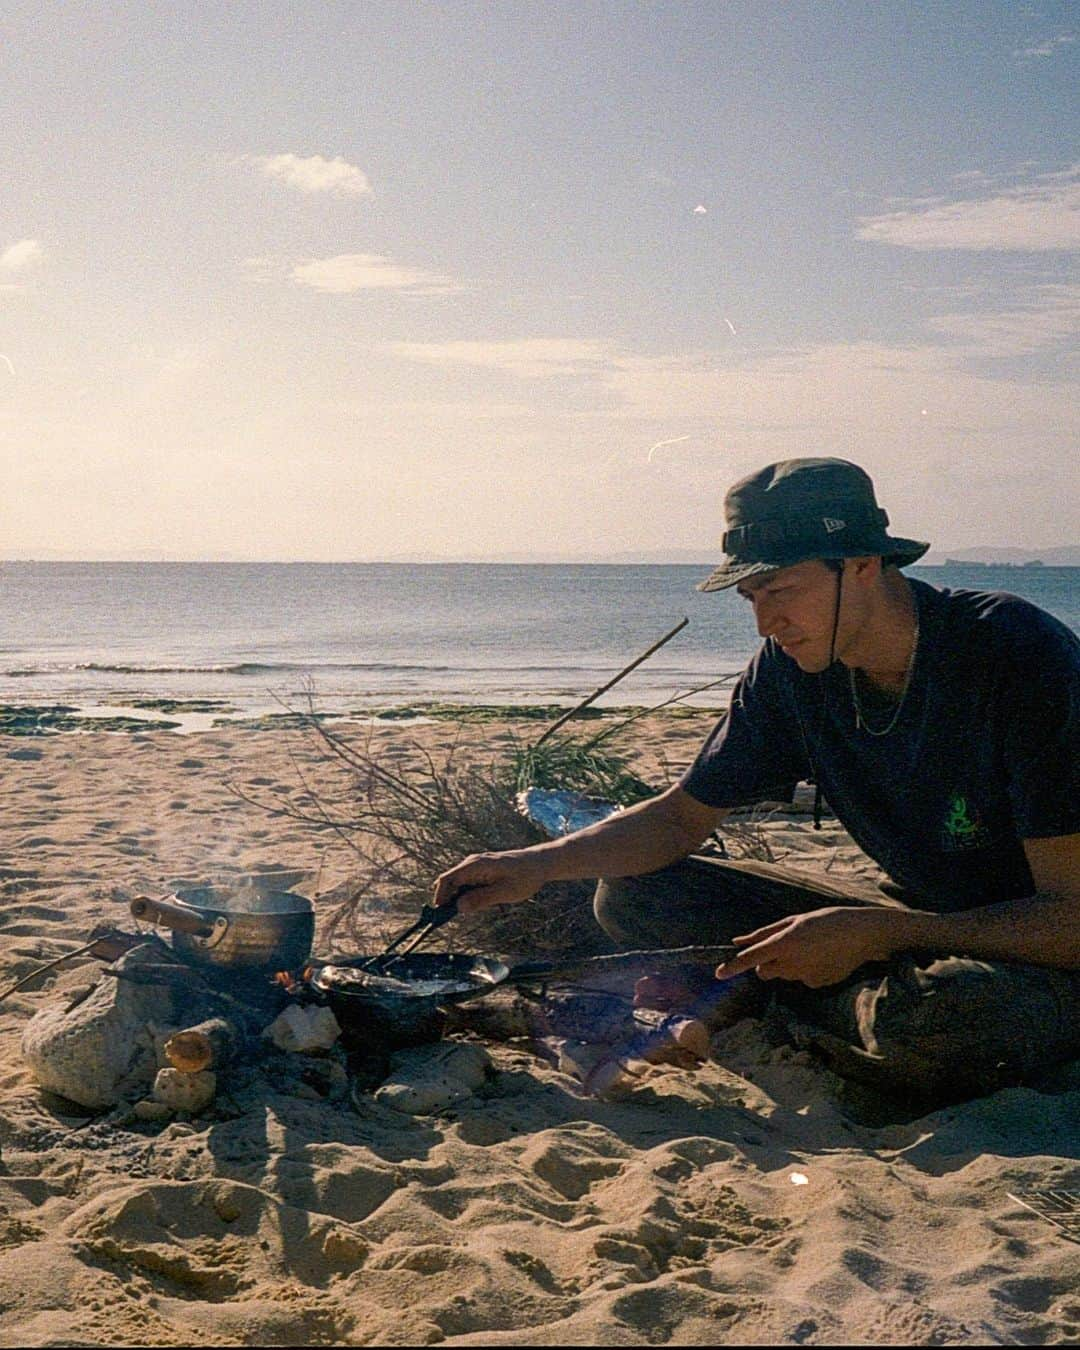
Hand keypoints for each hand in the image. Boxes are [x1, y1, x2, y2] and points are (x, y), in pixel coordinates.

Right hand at [433, 850, 546, 915]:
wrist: (539, 864)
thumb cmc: (525, 876)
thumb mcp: (505, 892)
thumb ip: (481, 899)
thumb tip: (458, 908)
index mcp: (475, 865)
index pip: (447, 879)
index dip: (440, 897)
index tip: (439, 914)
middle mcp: (472, 863)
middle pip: (450, 882)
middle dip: (450, 900)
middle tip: (459, 916)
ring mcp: (476, 866)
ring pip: (459, 885)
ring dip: (462, 898)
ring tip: (482, 907)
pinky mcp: (481, 871)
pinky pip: (468, 884)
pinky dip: (470, 895)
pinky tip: (486, 902)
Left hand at [714, 906, 902, 988]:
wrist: (863, 934)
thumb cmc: (826, 920)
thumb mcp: (793, 920)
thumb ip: (763, 933)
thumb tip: (738, 941)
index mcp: (784, 943)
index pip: (751, 959)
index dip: (733, 967)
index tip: (718, 974)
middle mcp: (792, 963)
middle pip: (764, 972)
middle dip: (766, 964)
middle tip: (783, 948)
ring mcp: (805, 977)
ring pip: (784, 975)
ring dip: (787, 965)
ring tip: (810, 948)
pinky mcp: (817, 985)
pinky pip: (802, 979)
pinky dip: (806, 970)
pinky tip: (822, 958)